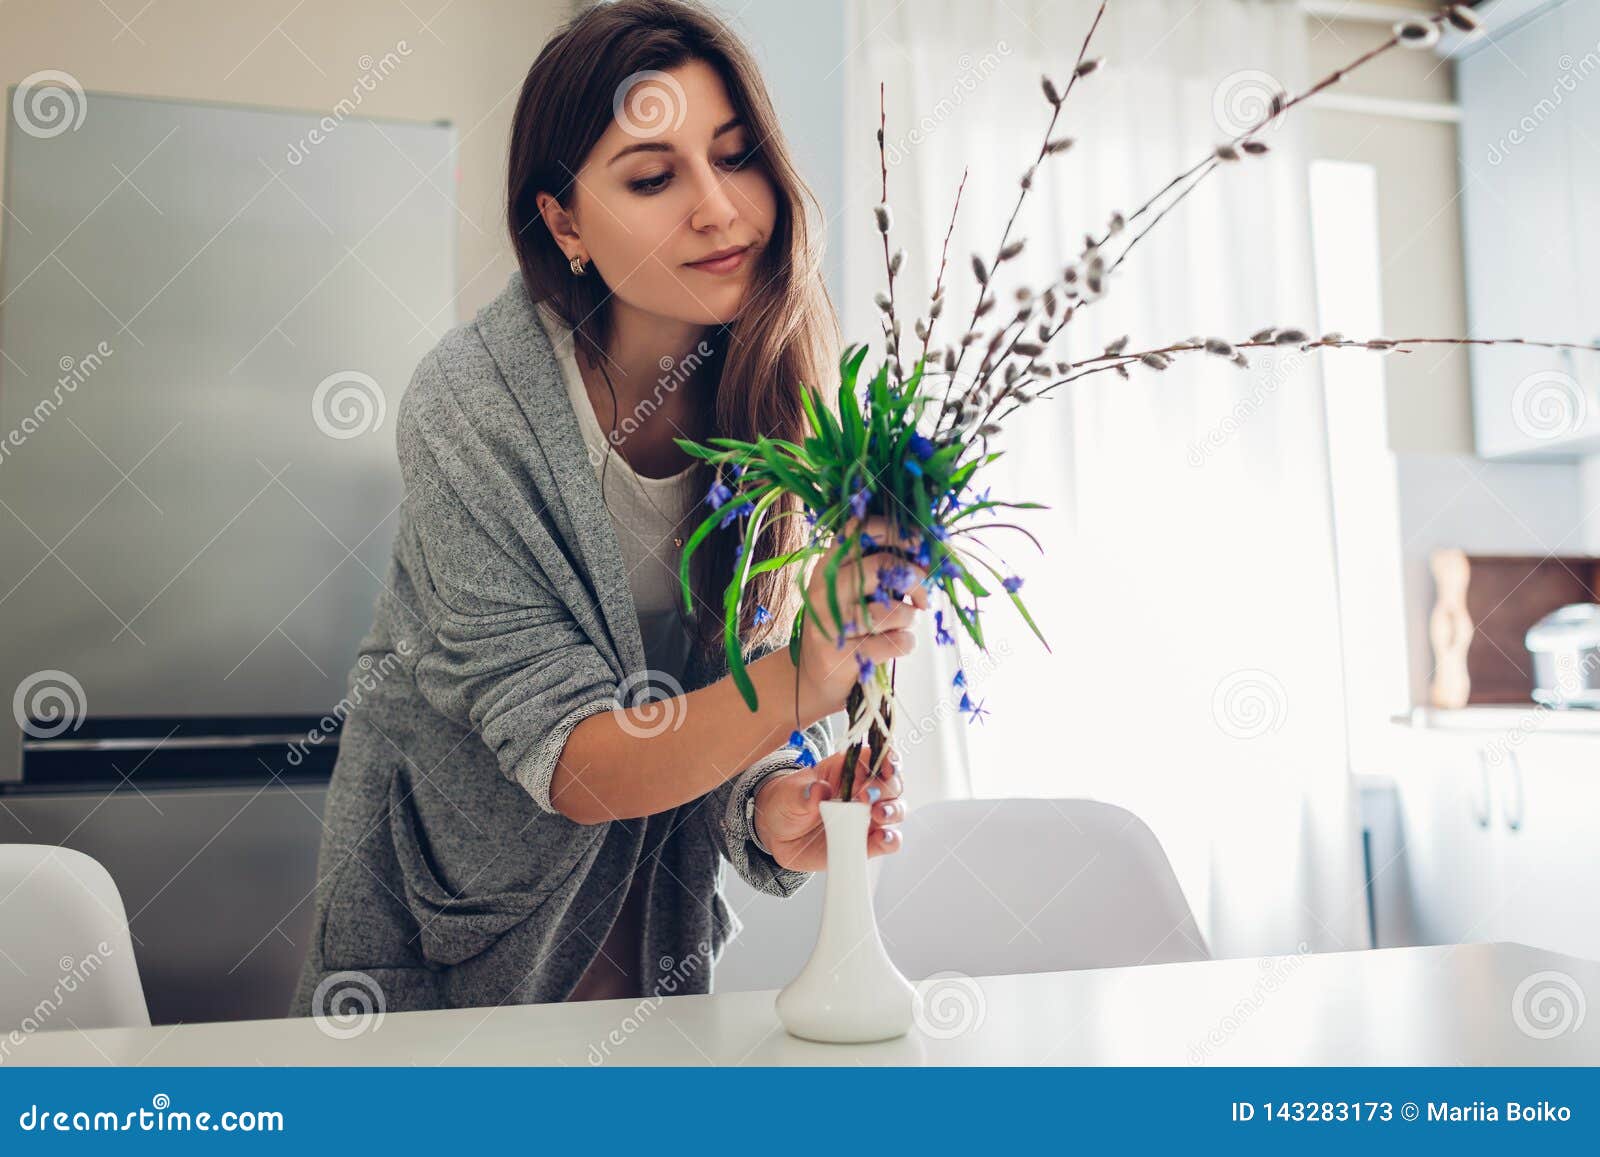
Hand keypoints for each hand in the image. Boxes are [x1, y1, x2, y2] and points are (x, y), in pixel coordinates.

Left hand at [752, 744, 904, 871]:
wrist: (779, 834)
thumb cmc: (787, 803)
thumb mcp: (789, 794)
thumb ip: (804, 793)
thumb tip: (819, 791)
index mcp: (848, 768)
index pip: (876, 756)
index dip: (887, 757)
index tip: (887, 763)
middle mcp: (864, 789)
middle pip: (891, 783)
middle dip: (887, 787)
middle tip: (867, 797)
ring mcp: (868, 816)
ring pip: (896, 809)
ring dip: (892, 811)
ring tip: (877, 816)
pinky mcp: (867, 841)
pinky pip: (888, 840)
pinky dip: (891, 839)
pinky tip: (883, 839)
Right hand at [796, 514, 928, 715]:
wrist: (816, 675)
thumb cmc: (847, 625)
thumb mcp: (854, 591)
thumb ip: (884, 572)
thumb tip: (929, 560)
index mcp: (828, 565)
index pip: (859, 530)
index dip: (895, 531)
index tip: (920, 544)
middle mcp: (823, 589)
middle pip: (881, 566)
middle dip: (916, 580)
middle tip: (923, 598)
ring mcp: (828, 623)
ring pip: (890, 610)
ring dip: (910, 618)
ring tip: (904, 624)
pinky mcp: (838, 655)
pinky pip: (892, 643)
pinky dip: (906, 643)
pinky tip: (900, 644)